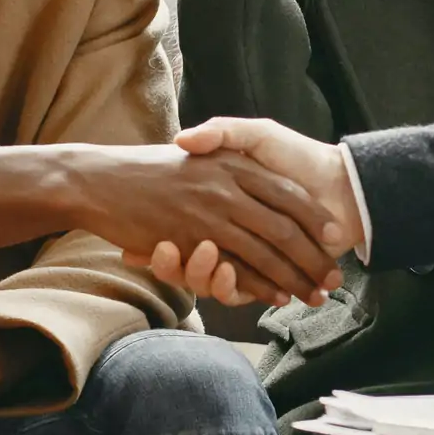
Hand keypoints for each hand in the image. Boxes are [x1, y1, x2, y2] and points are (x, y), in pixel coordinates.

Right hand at [45, 143, 345, 305]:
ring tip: (312, 295)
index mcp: (234, 164)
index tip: (334, 237)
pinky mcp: (189, 243)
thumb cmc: (149, 166)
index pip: (287, 193)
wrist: (99, 178)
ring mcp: (208, 217)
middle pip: (283, 229)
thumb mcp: (196, 147)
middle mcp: (226, 189)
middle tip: (334, 280)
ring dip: (292, 278)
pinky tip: (273, 295)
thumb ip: (226, 139)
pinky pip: (231, 270)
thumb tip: (255, 165)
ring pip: (262, 253)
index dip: (313, 218)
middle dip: (312, 258)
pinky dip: (256, 286)